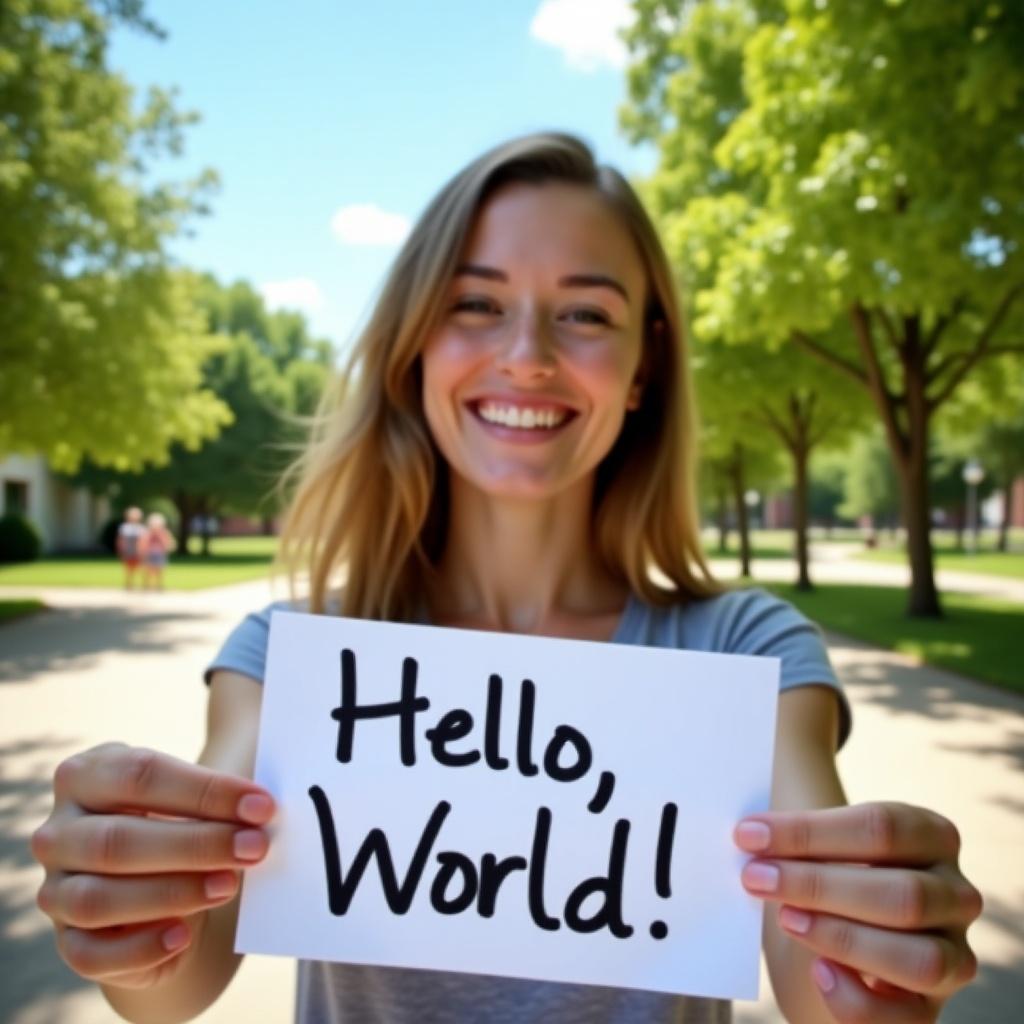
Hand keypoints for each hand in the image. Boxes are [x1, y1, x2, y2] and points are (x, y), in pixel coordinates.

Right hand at [32, 743, 274, 988]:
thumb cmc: (178, 822)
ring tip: (229, 885)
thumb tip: (262, 810)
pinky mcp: (67, 941)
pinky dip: (140, 947)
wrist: (156, 885)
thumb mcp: (191, 801)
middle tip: (254, 847)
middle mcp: (58, 832)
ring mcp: (55, 889)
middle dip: (195, 844)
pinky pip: (90, 954)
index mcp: (84, 775)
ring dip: (172, 893)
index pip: (141, 774)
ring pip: (99, 898)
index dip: (205, 790)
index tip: (261, 805)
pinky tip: (184, 935)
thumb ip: (218, 801)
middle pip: (117, 840)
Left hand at [735, 802, 981, 1022]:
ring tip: (786, 918)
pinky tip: (819, 972)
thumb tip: (748, 834)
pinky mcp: (932, 1009)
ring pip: (919, 958)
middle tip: (755, 877)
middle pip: (903, 892)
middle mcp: (955, 894)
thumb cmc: (822, 882)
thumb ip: (796, 839)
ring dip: (842, 937)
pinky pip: (909, 1018)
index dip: (810, 831)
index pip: (881, 826)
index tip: (748, 835)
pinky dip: (858, 999)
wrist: (829, 951)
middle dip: (818, 885)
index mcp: (931, 835)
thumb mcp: (818, 849)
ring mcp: (954, 955)